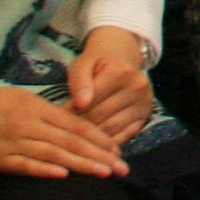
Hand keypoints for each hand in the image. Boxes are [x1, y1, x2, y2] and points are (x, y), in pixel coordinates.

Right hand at [0, 81, 125, 177]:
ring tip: (103, 173)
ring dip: (80, 165)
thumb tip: (75, 124)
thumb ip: (47, 112)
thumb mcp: (21, 99)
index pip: (75, 124)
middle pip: (70, 141)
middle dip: (99, 155)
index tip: (117, 149)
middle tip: (121, 167)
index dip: (98, 137)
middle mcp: (28, 124)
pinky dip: (45, 171)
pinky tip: (63, 176)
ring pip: (53, 155)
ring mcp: (13, 142)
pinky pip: (25, 166)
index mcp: (36, 107)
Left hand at [64, 25, 153, 142]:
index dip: (69, 112)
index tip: (55, 119)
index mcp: (120, 72)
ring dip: (90, 137)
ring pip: (111, 129)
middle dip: (78, 126)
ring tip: (74, 138)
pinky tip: (92, 142)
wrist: (123, 57)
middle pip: (100, 116)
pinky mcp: (145, 117)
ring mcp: (144, 104)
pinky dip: (106, 142)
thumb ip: (79, 81)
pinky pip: (123, 137)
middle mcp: (137, 88)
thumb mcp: (83, 63)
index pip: (91, 101)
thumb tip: (81, 103)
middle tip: (62, 132)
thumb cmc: (98, 62)